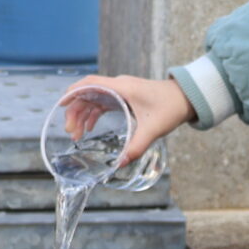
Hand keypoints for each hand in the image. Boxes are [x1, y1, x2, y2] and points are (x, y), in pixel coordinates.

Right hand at [63, 74, 191, 165]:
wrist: (186, 98)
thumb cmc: (171, 108)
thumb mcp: (153, 129)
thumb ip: (136, 147)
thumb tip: (120, 165)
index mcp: (122, 87)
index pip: (90, 83)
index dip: (73, 92)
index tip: (61, 106)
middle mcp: (119, 86)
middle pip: (88, 93)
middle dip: (75, 111)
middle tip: (71, 132)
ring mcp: (121, 91)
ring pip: (93, 99)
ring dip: (83, 115)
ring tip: (76, 135)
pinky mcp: (125, 97)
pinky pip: (103, 103)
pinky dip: (94, 115)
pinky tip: (89, 129)